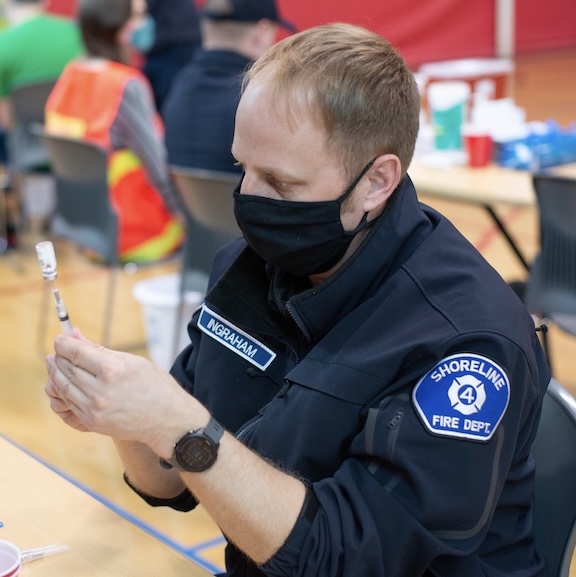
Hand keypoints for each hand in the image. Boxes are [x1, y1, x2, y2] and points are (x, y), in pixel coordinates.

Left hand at [45, 329, 207, 456]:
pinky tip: (66, 383)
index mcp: (113, 369)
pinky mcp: (93, 422)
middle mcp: (100, 390)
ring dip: (56, 374)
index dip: (63, 344)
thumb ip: (100, 350)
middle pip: (66, 369)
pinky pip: (70, 403)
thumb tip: (76, 336)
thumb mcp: (132, 361)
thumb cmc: (155, 385)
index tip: (60, 339)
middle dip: (58, 358)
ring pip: (64, 387)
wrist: (167, 420)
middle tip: (57, 351)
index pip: (76, 353)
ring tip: (57, 365)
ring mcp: (95, 409)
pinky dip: (65, 391)